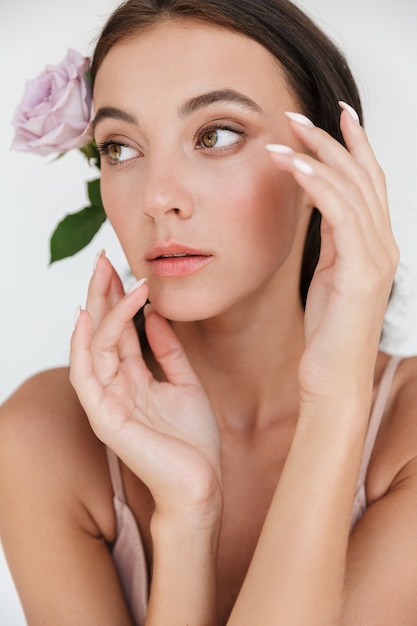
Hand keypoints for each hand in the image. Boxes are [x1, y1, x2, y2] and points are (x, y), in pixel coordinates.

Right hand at [70, 255, 221, 520]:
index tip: (125, 267)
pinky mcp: (105, 418)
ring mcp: (107, 402)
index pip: (120, 332)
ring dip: (98, 308)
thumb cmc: (194, 441)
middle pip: (102, 332)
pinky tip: (87, 315)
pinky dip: (84, 344)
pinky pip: (86, 375)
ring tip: (107, 274)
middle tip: (102, 258)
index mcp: (133, 380)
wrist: (201, 484)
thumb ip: (168, 351)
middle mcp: (116, 386)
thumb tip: (154, 315)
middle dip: (101, 294)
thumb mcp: (185, 383)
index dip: (120, 299)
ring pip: (93, 345)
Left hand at [268, 105, 398, 402]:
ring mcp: (377, 257)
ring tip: (287, 131)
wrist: (333, 378)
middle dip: (332, 139)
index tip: (334, 116)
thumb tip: (316, 205)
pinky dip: (316, 183)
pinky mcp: (363, 271)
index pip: (368, 183)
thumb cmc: (328, 333)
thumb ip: (332, 240)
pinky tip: (292, 165)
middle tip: (299, 114)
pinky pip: (340, 213)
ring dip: (318, 154)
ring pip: (353, 187)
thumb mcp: (329, 276)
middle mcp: (384, 245)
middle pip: (363, 176)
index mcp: (375, 245)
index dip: (354, 146)